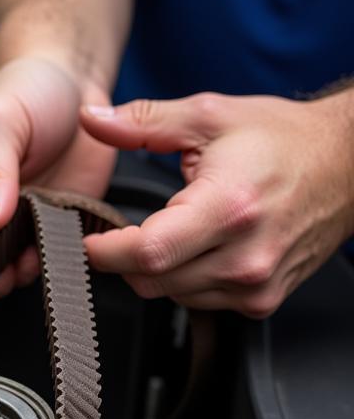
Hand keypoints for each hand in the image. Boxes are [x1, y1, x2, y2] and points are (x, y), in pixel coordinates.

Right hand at [0, 56, 116, 295]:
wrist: (74, 86)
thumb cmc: (26, 91)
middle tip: (24, 254)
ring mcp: (5, 229)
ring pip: (3, 274)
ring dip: (26, 268)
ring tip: (46, 239)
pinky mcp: (39, 233)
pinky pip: (39, 264)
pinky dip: (52, 260)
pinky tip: (61, 239)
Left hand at [80, 91, 353, 317]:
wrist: (348, 166)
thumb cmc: (283, 140)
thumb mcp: (209, 117)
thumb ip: (144, 122)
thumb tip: (90, 119)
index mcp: (229, 206)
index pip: (147, 251)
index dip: (107, 252)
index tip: (89, 241)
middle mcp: (245, 255)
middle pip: (151, 280)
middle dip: (126, 259)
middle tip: (125, 232)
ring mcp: (255, 284)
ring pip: (170, 295)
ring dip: (158, 270)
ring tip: (177, 231)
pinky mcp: (260, 302)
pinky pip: (197, 302)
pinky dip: (185, 280)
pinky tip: (202, 249)